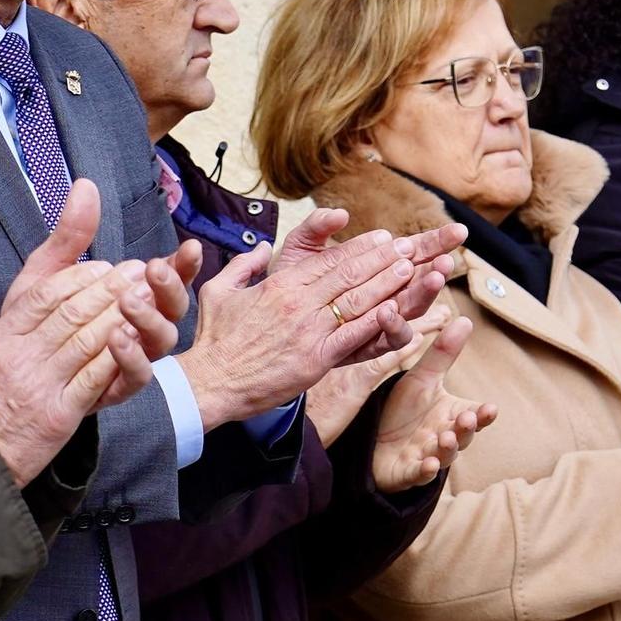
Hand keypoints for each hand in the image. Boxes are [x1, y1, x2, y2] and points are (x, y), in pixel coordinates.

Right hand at [0, 179, 185, 483]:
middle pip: (72, 313)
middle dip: (108, 289)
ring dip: (119, 315)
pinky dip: (117, 357)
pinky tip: (136, 339)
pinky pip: (94, 379)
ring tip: (144, 297)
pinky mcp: (60, 414)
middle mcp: (22, 357)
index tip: (101, 267)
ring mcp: (43, 385)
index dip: (77, 277)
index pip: (43, 297)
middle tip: (135, 272)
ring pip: (87, 341)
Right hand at [179, 217, 458, 430]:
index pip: (328, 260)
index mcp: (279, 285)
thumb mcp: (219, 290)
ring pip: (357, 301)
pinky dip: (378, 322)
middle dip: (382, 259)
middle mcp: (298, 303)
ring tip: (411, 269)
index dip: (359, 248)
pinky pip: (354, 336)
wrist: (210, 382)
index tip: (383, 238)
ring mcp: (309, 331)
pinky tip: (397, 310)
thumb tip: (262, 248)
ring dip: (387, 283)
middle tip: (408, 246)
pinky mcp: (316, 360)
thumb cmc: (214, 339)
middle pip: (349, 275)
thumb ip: (245, 265)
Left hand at [272, 209, 464, 347]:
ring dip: (422, 294)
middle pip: (420, 280)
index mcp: (373, 270)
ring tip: (433, 277)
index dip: (435, 242)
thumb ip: (316, 229)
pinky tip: (389, 309)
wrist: (264, 330)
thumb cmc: (284, 289)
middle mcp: (381, 296)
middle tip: (450, 257)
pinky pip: (385, 340)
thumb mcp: (297, 253)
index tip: (457, 231)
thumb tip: (340, 215)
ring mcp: (375, 323)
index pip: (413, 252)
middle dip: (437, 267)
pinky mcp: (364, 347)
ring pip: (409, 310)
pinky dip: (390, 325)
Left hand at [368, 316, 495, 491]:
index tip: (491, 408)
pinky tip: (427, 465)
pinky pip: (418, 475)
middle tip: (468, 419)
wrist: (373, 439)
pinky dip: (424, 471)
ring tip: (446, 438)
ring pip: (443, 457)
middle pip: (462, 437)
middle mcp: (444, 437)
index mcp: (451, 415)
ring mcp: (428, 457)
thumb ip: (443, 354)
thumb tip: (466, 319)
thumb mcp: (421, 378)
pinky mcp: (407, 473)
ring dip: (447, 449)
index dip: (483, 415)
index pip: (474, 415)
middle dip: (466, 429)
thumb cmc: (404, 409)